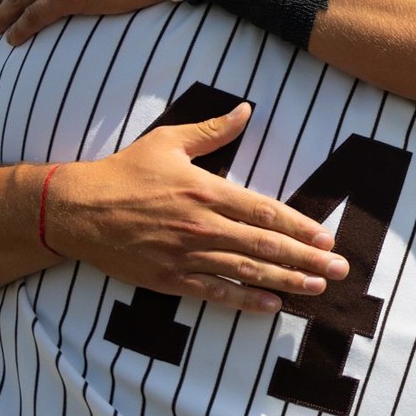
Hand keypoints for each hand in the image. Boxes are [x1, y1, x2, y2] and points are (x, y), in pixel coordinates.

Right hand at [48, 103, 348, 314]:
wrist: (75, 210)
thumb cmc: (123, 173)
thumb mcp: (168, 141)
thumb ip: (212, 131)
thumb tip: (246, 110)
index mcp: (205, 190)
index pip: (264, 212)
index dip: (300, 226)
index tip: (327, 236)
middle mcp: (200, 226)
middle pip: (265, 246)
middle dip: (307, 259)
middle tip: (339, 269)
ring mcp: (185, 256)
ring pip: (246, 272)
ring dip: (286, 281)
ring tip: (318, 288)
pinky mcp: (169, 279)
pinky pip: (215, 293)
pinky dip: (245, 301)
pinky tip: (272, 305)